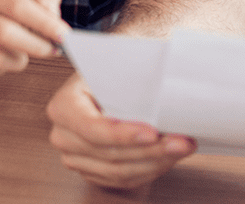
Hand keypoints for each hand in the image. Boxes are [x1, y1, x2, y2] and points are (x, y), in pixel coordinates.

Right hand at [0, 0, 67, 79]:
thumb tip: (54, 19)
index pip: (16, 5)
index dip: (43, 22)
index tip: (63, 34)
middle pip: (3, 33)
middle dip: (36, 45)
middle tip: (54, 49)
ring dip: (20, 60)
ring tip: (26, 52)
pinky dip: (2, 69)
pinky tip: (4, 56)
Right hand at [47, 72, 195, 187]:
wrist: (104, 77)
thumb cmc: (111, 69)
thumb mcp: (116, 64)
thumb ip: (131, 76)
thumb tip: (164, 85)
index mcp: (64, 105)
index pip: (92, 128)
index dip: (123, 135)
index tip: (153, 133)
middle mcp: (64, 135)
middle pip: (108, 154)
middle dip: (150, 150)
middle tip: (180, 142)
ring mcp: (75, 157)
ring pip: (118, 171)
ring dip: (154, 163)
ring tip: (181, 148)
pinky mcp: (91, 170)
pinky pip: (121, 179)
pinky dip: (147, 171)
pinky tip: (167, 158)